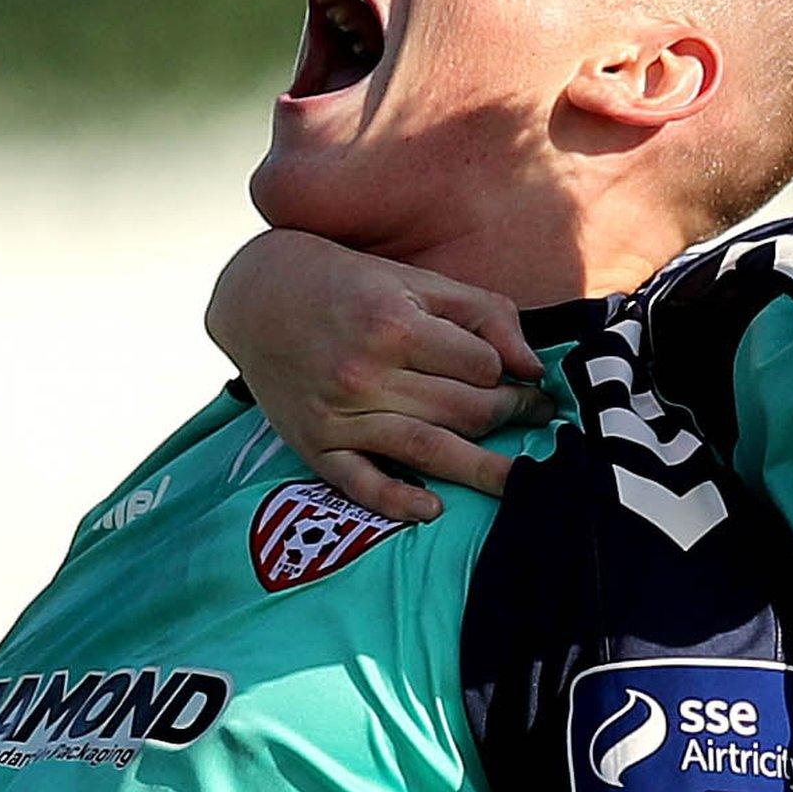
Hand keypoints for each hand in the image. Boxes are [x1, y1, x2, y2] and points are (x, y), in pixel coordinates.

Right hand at [205, 229, 550, 519]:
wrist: (257, 296)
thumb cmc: (349, 285)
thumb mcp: (417, 281)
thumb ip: (484, 315)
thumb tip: (533, 367)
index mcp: (392, 325)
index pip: (481, 366)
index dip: (508, 374)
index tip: (520, 380)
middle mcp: (364, 372)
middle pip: (463, 411)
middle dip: (509, 416)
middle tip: (534, 418)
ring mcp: (337, 413)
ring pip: (426, 449)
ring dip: (481, 470)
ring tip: (519, 482)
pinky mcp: (314, 445)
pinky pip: (360, 483)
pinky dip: (397, 502)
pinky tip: (433, 510)